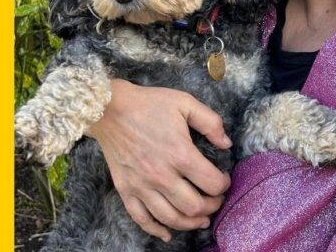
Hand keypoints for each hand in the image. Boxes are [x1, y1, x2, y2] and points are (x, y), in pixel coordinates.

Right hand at [85, 79, 231, 241]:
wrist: (109, 108)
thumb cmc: (148, 104)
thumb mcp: (184, 102)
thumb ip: (210, 122)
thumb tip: (226, 144)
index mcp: (180, 154)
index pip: (212, 184)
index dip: (223, 185)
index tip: (222, 179)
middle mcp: (162, 175)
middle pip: (195, 207)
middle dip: (211, 206)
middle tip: (214, 199)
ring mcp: (142, 185)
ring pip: (172, 218)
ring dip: (190, 223)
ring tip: (200, 219)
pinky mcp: (126, 189)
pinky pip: (141, 218)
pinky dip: (156, 230)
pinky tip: (167, 233)